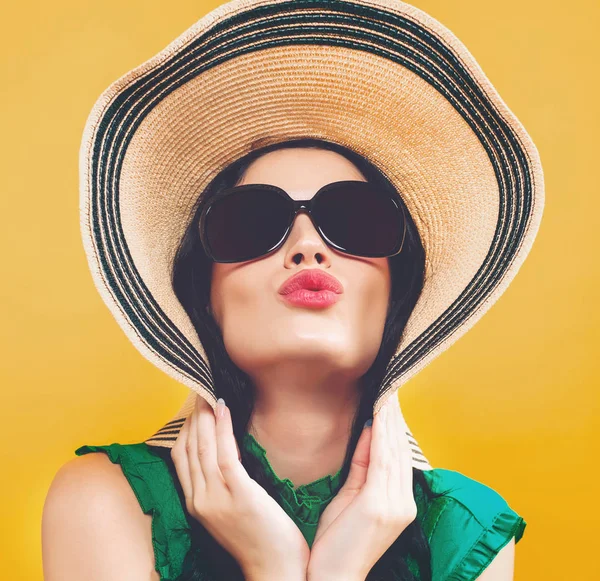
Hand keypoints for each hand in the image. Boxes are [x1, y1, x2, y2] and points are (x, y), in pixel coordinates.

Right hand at [171, 395, 309, 580]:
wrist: (275, 570)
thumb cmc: (259, 538)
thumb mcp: (229, 511)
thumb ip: (221, 485)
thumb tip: (224, 452)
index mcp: (195, 504)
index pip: (179, 457)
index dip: (183, 428)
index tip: (192, 406)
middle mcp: (200, 499)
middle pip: (188, 448)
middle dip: (192, 416)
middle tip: (200, 391)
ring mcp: (218, 498)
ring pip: (203, 448)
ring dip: (205, 417)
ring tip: (209, 394)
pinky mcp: (240, 494)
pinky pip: (225, 454)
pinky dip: (222, 428)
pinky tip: (224, 410)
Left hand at [307, 395, 416, 580]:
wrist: (332, 578)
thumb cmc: (337, 541)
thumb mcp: (350, 497)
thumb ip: (361, 465)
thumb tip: (367, 431)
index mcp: (399, 502)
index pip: (398, 456)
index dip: (394, 427)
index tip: (389, 401)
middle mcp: (403, 503)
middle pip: (399, 450)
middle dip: (394, 417)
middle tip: (390, 388)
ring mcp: (394, 505)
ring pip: (393, 451)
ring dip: (389, 420)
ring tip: (386, 394)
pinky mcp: (380, 505)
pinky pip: (381, 461)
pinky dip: (379, 435)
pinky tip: (376, 415)